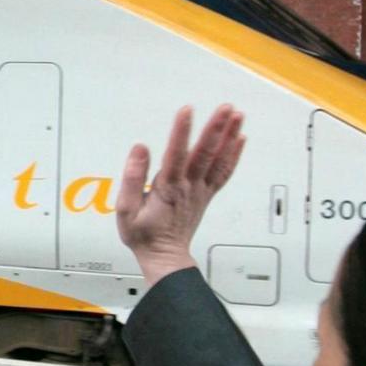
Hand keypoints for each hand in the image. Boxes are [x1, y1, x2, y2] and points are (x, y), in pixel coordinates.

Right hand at [114, 106, 245, 287]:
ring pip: (218, 160)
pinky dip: (234, 155)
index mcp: (168, 188)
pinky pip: (224, 173)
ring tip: (236, 115)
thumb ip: (132, 178)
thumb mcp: (126, 211)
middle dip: (215, 128)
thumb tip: (139, 150)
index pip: (175, 154)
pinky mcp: (207, 194)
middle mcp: (189, 187)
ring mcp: (201, 190)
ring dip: (229, 136)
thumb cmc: (144, 235)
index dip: (181, 131)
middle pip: (204, 153)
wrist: (164, 256)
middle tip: (224, 108)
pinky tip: (239, 139)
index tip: (186, 111)